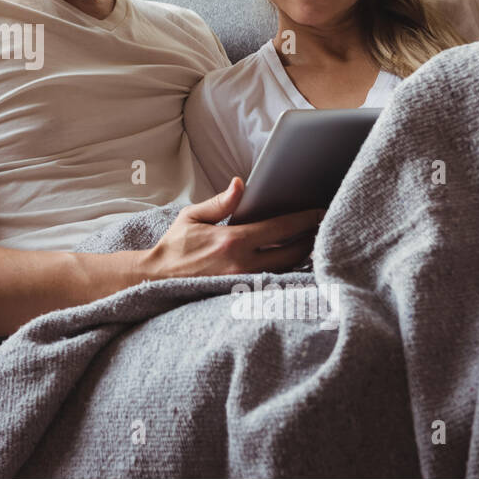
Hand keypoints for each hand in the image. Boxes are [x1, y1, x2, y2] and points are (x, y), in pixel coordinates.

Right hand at [136, 178, 323, 279]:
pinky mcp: (241, 295)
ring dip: (301, 257)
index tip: (320, 212)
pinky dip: (285, 272)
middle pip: (292, 254)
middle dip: (310, 240)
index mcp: (233, 240)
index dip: (305, 220)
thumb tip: (241, 183)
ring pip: (285, 271)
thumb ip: (221, 201)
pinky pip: (272, 283)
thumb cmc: (175, 247)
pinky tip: (291, 262)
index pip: (280, 229)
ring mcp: (244, 283)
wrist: (156, 278)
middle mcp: (243, 264)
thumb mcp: (193, 216)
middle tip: (321, 228)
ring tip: (311, 243)